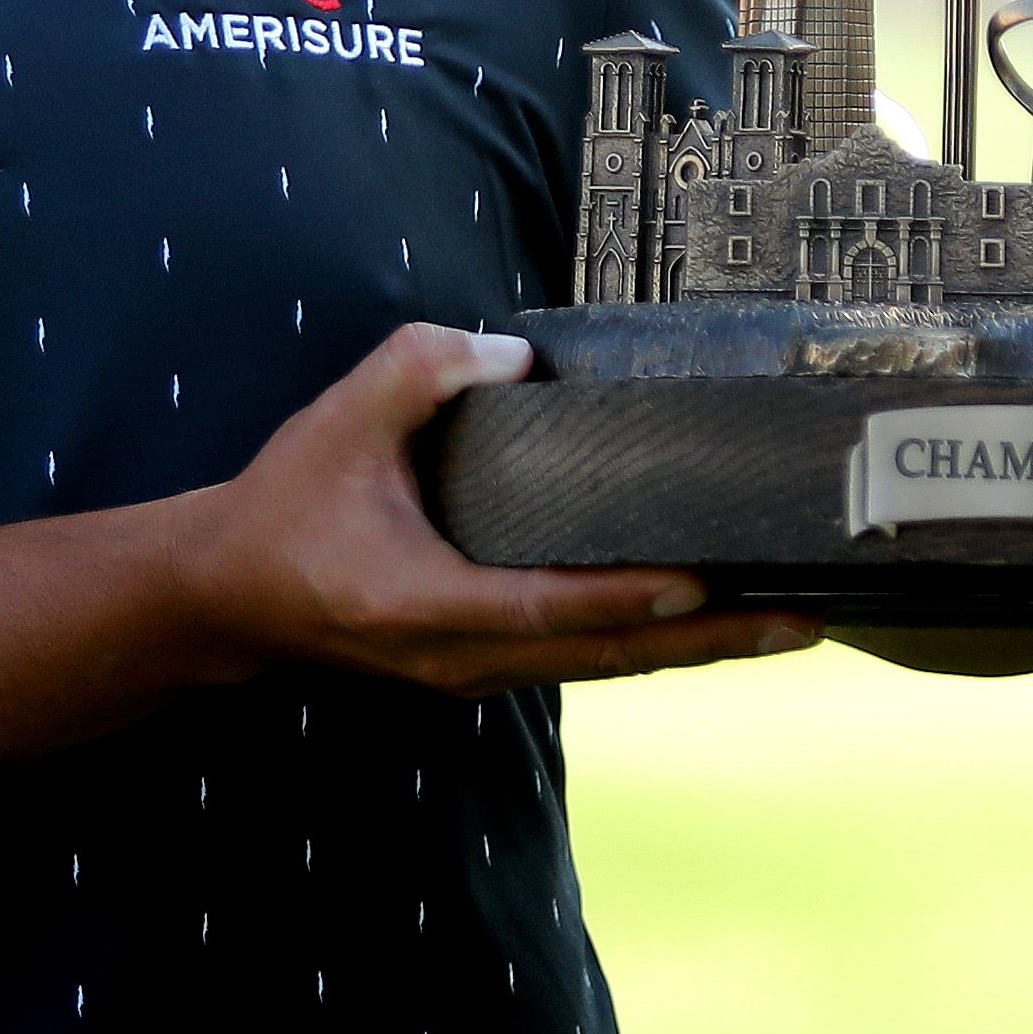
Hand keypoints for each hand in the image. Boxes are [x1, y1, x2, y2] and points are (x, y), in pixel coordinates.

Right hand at [177, 323, 819, 694]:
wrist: (228, 597)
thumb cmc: (284, 508)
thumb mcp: (342, 420)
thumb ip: (424, 369)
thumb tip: (519, 358)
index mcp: (424, 604)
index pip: (549, 605)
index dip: (630, 596)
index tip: (707, 581)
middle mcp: (462, 658)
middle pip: (608, 656)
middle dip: (710, 641)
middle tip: (804, 620)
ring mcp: (477, 674)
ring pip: (606, 666)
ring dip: (695, 649)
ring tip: (784, 624)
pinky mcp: (486, 667)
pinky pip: (587, 658)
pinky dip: (652, 642)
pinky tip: (707, 622)